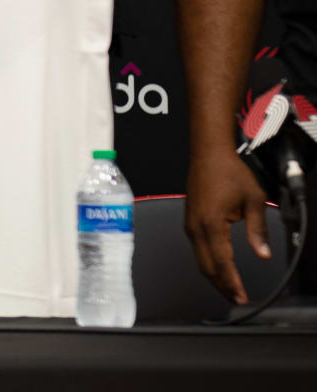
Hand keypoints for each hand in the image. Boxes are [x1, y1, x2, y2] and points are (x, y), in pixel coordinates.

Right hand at [184, 147, 271, 303]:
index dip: (232, 283)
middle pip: (207, 267)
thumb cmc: (229, 172)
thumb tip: (263, 254)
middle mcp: (196, 227)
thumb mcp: (253, 200)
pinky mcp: (190, 221)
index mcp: (211, 224)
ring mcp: (190, 224)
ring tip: (229, 287)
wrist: (208, 154)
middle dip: (221, 285)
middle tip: (237, 298)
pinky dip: (208, 263)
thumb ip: (258, 230)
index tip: (241, 296)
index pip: (223, 263)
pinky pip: (198, 249)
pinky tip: (219, 266)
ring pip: (200, 260)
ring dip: (214, 276)